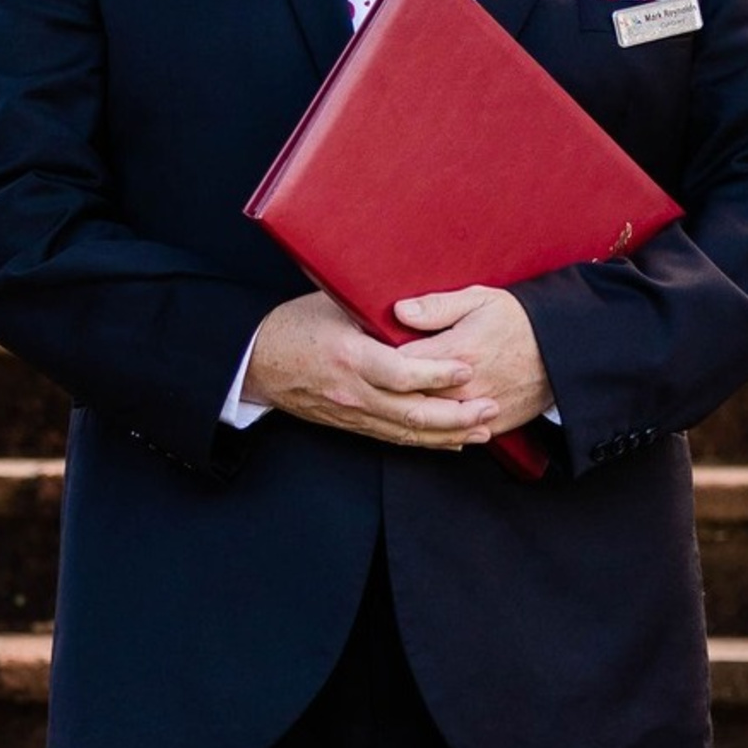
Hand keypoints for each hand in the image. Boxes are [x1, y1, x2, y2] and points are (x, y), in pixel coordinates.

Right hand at [243, 292, 499, 449]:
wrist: (257, 362)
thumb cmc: (295, 326)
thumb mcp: (333, 304)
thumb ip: (375, 310)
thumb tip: (418, 303)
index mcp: (350, 357)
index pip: (402, 374)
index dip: (438, 375)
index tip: (468, 368)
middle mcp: (353, 392)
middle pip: (412, 415)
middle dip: (457, 415)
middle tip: (490, 407)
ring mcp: (352, 413)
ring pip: (407, 434)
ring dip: (448, 435)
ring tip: (482, 430)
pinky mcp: (351, 424)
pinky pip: (393, 439)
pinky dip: (425, 443)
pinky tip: (451, 442)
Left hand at [394, 286, 554, 433]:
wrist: (562, 350)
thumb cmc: (518, 321)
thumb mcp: (478, 300)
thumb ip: (436, 307)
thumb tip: (399, 312)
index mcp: (455, 351)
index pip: (399, 363)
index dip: (382, 358)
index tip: (375, 352)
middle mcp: (463, 386)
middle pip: (408, 396)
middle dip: (390, 388)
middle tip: (378, 379)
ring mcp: (476, 409)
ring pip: (428, 420)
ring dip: (411, 410)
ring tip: (397, 398)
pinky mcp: (491, 425)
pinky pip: (454, 434)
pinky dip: (438, 427)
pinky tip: (426, 416)